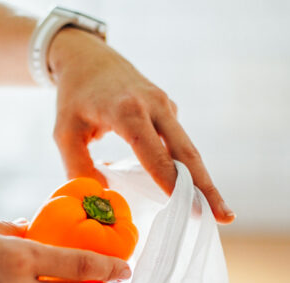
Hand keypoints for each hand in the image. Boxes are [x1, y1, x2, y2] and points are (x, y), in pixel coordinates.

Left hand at [49, 28, 234, 223]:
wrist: (88, 57)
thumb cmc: (74, 97)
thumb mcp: (64, 132)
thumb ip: (78, 167)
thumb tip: (102, 197)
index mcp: (127, 111)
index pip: (155, 155)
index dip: (174, 185)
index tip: (192, 209)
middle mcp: (153, 105)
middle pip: (186, 153)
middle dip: (206, 188)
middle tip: (225, 217)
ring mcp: (164, 105)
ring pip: (188, 148)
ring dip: (203, 180)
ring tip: (218, 210)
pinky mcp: (167, 109)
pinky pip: (179, 142)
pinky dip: (188, 167)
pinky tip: (192, 190)